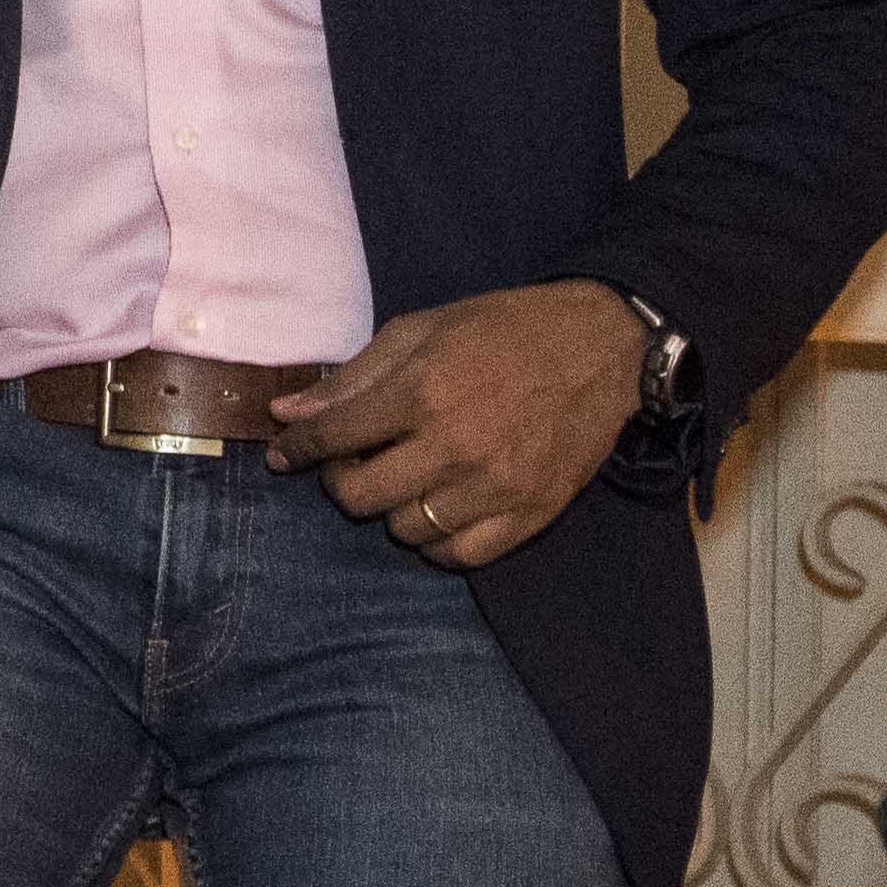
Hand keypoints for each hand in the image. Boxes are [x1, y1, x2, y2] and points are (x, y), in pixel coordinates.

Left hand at [265, 283, 654, 569]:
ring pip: (406, 531)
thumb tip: (286, 413)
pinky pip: (463, 555)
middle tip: (353, 465)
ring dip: (391, 510)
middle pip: (360, 497)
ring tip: (404, 482)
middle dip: (341, 482)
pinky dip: (439, 544)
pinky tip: (437, 514)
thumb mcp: (421, 331)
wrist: (604, 345)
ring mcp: (496, 486)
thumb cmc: (504, 330)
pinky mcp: (533, 512)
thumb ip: (352, 377)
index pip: (332, 438)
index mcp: (421, 393)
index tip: (283, 456)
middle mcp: (454, 446)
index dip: (296, 450)